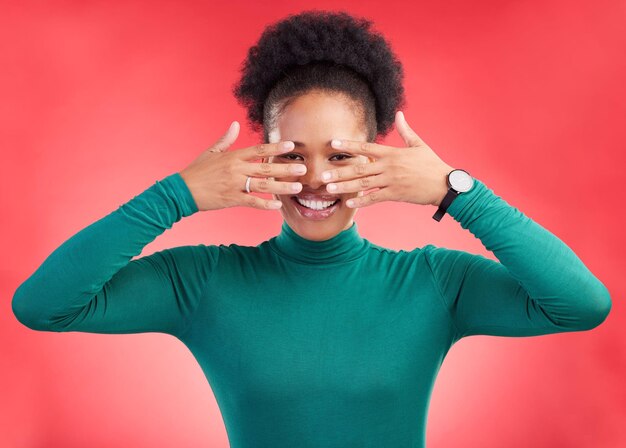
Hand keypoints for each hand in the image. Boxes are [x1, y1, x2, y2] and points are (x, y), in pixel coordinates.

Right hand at [179, 121, 305, 210]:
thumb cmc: (197, 171)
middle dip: (285, 168)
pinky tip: (278, 205)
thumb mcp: (211, 152)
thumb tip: (236, 125)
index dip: (275, 148)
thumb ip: (226, 139)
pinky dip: (265, 204)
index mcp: (233, 156)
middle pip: (265, 168)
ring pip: (263, 185)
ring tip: (297, 187)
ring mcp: (234, 185)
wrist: (182, 190)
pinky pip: (252, 202)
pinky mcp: (231, 199)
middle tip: (303, 168)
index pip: (258, 150)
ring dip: (281, 186)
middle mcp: (236, 169)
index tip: (291, 146)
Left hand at [320, 111, 454, 207]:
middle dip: (339, 172)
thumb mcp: (419, 144)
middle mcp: (389, 166)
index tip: (333, 143)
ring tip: (329, 189)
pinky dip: (362, 201)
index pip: (366, 147)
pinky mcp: (395, 194)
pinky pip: (375, 197)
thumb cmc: (431, 164)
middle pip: (359, 167)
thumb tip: (400, 114)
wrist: (444, 184)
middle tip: (322, 175)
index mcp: (392, 153)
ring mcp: (391, 181)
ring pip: (363, 183)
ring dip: (345, 187)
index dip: (348, 145)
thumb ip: (405, 130)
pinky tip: (349, 203)